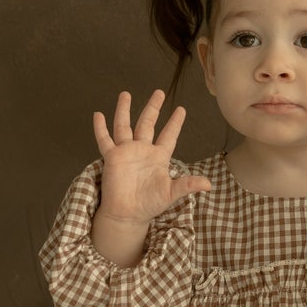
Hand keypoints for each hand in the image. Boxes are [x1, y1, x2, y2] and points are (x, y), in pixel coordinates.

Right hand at [91, 90, 212, 223]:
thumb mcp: (171, 194)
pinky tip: (98, 115)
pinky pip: (105, 140)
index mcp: (158, 156)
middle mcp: (142, 150)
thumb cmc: (149, 204)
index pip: (169, 135)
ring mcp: (126, 152)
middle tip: (159, 92)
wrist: (128, 214)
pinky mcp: (112, 157)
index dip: (175, 123)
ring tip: (125, 93)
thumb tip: (208, 184)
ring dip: (124, 110)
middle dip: (153, 108)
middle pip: (147, 123)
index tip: (181, 109)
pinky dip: (100, 128)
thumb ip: (187, 185)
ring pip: (124, 126)